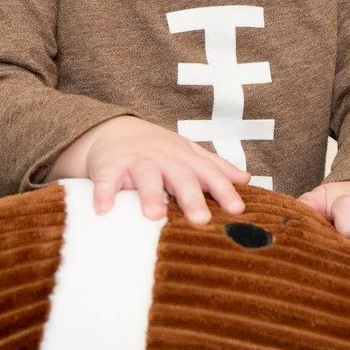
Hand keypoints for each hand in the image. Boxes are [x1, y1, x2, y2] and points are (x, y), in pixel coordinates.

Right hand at [51, 116, 248, 223]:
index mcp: (185, 158)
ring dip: (150, 194)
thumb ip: (216, 168)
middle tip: (201, 219)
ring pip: (146, 175)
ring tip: (154, 216)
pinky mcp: (109, 166)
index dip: (224, 190)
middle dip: (190, 196)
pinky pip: (105, 180)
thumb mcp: (188, 154)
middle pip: (180, 176)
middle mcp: (163, 158)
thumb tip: (247, 179)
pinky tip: (103, 211)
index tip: (237, 210)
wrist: (115, 129)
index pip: (209, 173)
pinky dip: (103, 194)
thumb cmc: (159, 150)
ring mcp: (136, 161)